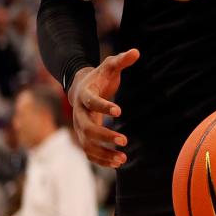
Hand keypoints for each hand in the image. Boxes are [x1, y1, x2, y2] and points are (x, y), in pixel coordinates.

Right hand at [67, 49, 139, 167]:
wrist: (80, 88)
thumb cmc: (99, 77)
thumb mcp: (109, 66)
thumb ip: (122, 60)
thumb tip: (137, 51)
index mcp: (85, 95)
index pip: (91, 102)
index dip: (103, 106)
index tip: (119, 111)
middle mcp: (78, 114)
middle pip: (87, 128)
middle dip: (105, 136)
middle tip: (124, 140)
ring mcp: (79, 127)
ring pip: (87, 144)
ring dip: (103, 153)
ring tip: (123, 158)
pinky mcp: (83, 136)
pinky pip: (89, 152)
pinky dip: (101, 159)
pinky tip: (117, 163)